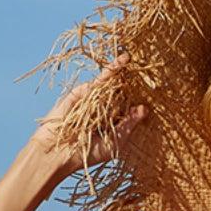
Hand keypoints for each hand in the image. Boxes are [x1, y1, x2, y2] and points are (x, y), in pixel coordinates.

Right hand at [30, 51, 147, 178]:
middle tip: (141, 64)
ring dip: (117, 69)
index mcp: (111, 122)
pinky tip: (121, 62)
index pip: (125, 107)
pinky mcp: (79, 94)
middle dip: (127, 79)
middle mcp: (101, 109)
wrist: (58, 153)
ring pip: (106, 83)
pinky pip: (96, 83)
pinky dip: (108, 72)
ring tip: (128, 56)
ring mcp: (90, 100)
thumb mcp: (115, 141)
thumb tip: (144, 108)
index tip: (152, 86)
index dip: (135, 98)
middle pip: (116, 91)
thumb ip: (129, 124)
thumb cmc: (87, 153)